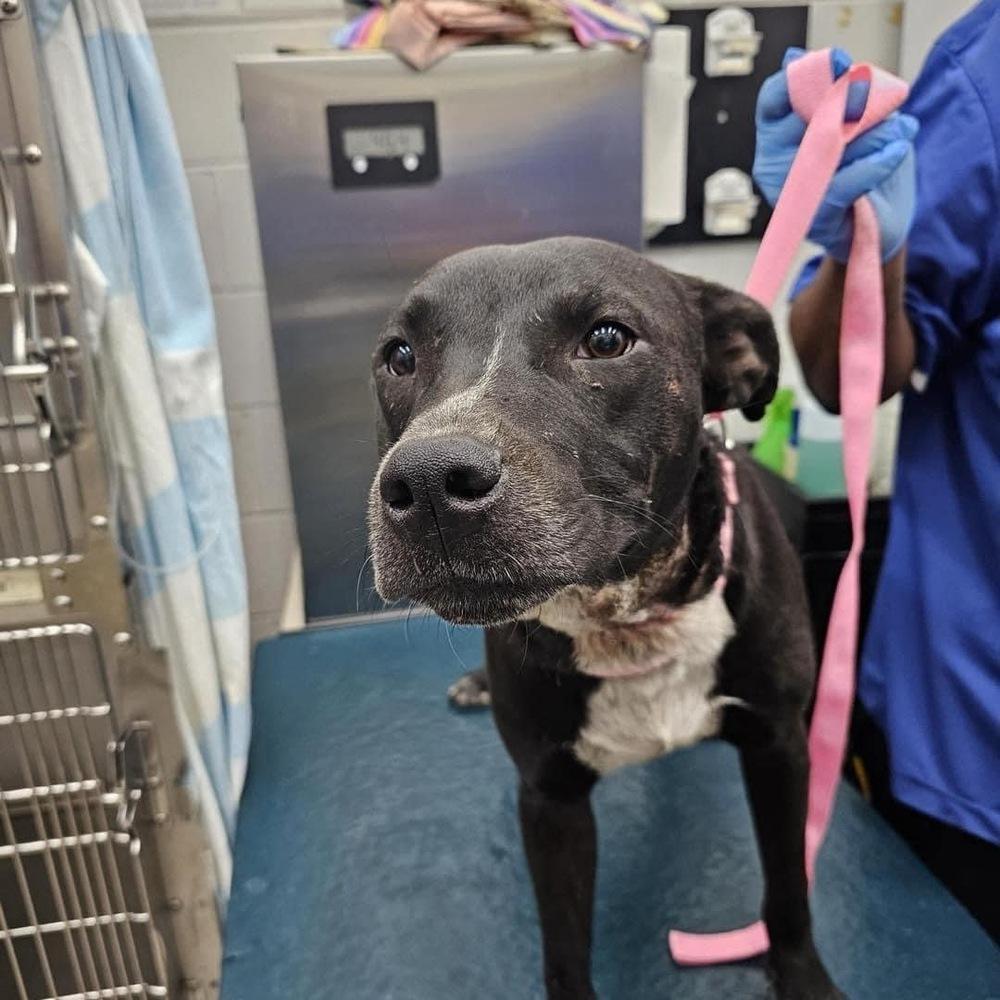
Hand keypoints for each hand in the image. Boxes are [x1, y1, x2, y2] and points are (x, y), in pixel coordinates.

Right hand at [753, 47, 918, 261]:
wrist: (880, 222)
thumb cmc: (863, 164)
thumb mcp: (855, 119)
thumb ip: (840, 93)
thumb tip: (819, 65)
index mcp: (775, 135)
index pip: (773, 98)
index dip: (804, 76)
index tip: (842, 63)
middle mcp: (771, 165)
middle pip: (806, 120)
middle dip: (852, 105)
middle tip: (885, 101)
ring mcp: (789, 195)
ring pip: (829, 150)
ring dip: (874, 134)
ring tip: (901, 130)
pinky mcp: (814, 220)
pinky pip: (845, 183)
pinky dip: (876, 163)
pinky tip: (896, 150)